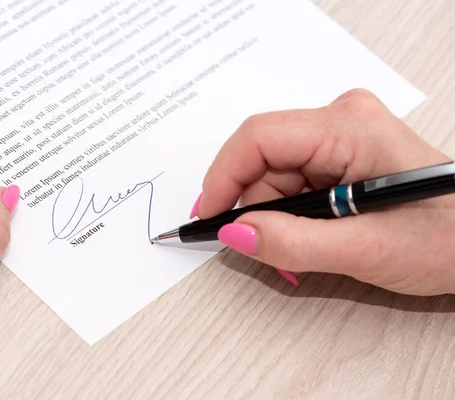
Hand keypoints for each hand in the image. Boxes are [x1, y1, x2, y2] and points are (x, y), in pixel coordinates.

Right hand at [194, 88, 454, 295]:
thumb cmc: (448, 237)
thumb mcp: (366, 249)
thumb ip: (293, 242)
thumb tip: (235, 233)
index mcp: (349, 127)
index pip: (259, 137)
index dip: (224, 176)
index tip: (209, 216)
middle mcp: (341, 122)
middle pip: (263, 161)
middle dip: (259, 209)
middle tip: (274, 251)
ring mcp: (340, 137)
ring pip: (274, 176)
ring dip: (277, 217)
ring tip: (308, 252)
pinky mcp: (340, 154)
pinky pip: (292, 181)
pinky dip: (292, 215)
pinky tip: (315, 237)